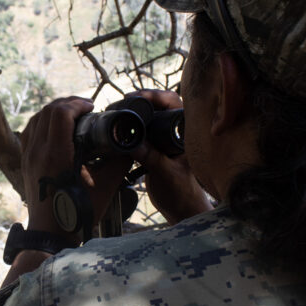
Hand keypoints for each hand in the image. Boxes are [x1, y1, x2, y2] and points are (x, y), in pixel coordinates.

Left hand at [19, 97, 131, 240]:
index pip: (61, 113)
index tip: (92, 107)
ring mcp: (28, 155)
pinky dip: (43, 122)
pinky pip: (30, 131)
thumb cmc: (77, 212)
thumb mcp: (105, 187)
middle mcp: (38, 151)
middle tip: (85, 108)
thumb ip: (119, 162)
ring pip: (37, 118)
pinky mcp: (25, 161)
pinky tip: (56, 129)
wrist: (50, 233)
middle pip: (48, 110)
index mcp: (57, 154)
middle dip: (68, 103)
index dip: (77, 103)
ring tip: (72, 115)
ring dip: (55, 111)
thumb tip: (130, 145)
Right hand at [126, 89, 212, 224]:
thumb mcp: (166, 174)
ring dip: (137, 113)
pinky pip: (143, 132)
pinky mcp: (155, 148)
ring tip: (121, 110)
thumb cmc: (182, 193)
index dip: (156, 96)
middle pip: (160, 106)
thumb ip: (152, 158)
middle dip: (143, 101)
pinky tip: (122, 130)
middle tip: (126, 100)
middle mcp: (176, 132)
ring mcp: (165, 139)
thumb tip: (135, 144)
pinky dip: (132, 129)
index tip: (138, 97)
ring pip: (150, 118)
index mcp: (185, 134)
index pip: (173, 103)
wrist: (179, 209)